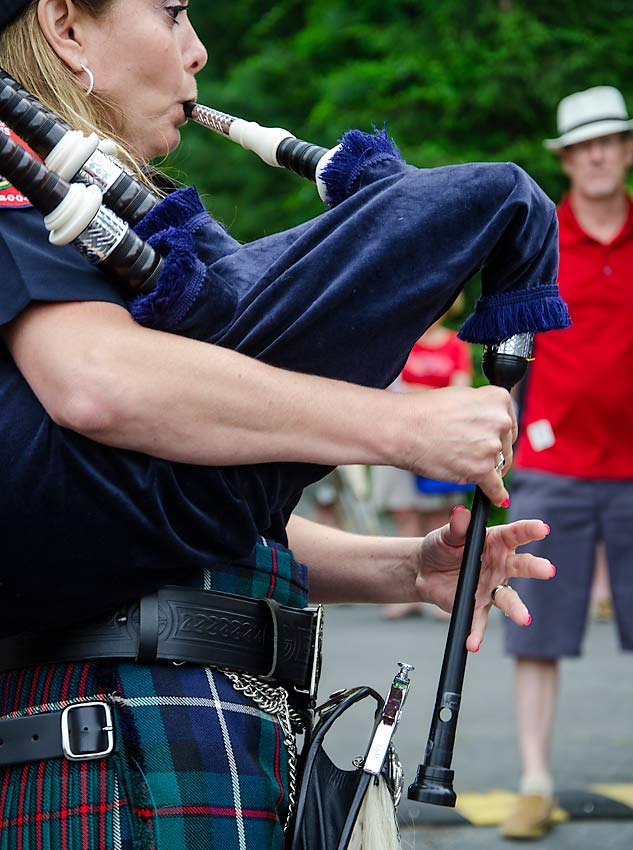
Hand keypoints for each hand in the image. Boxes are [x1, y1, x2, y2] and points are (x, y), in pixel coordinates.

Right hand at [396, 385, 515, 506]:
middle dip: (491, 450)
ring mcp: (492, 446)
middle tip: (468, 451)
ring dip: (485, 467)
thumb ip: (482, 410)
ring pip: (498, 465)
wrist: (404, 428)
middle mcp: (500, 420)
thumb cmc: (425, 411)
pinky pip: (496, 487)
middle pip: (505, 444)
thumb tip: (494, 425)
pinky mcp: (482, 469)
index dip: (496, 433)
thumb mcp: (461, 397)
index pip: (508, 422)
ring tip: (462, 463)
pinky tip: (499, 499)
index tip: (487, 438)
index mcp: (497, 398)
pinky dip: (497, 495)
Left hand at [415, 506, 553, 651]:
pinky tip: (473, 643)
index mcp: (495, 542)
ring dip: (516, 609)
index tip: (542, 528)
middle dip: (535, 568)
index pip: (515, 534)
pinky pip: (479, 621)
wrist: (424, 570)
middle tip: (548, 570)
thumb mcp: (446, 535)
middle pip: (520, 566)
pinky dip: (476, 632)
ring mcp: (491, 588)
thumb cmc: (441, 546)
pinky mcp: (477, 606)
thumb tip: (462, 514)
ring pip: (507, 598)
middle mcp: (500, 566)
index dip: (529, 530)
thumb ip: (456, 527)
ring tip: (525, 619)